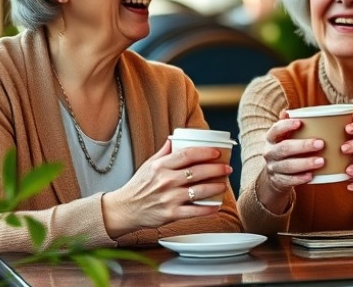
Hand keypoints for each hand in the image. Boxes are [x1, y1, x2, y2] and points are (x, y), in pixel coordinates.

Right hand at [102, 140, 231, 236]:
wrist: (124, 209)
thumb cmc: (139, 186)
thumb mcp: (149, 165)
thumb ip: (164, 152)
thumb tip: (175, 137)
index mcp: (161, 166)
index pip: (187, 154)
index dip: (205, 152)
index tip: (218, 152)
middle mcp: (166, 181)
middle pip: (197, 172)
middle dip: (216, 169)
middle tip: (227, 168)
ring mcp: (169, 198)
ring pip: (199, 191)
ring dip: (215, 187)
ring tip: (224, 185)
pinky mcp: (171, 214)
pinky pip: (194, 211)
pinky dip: (208, 209)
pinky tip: (216, 206)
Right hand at [258, 111, 325, 197]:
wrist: (274, 174)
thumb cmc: (285, 148)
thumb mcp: (283, 136)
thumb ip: (287, 124)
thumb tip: (289, 111)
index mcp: (271, 138)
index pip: (275, 129)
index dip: (286, 125)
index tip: (300, 122)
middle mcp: (269, 152)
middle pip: (284, 148)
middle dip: (303, 146)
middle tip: (321, 143)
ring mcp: (273, 168)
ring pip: (288, 166)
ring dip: (305, 163)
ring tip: (321, 161)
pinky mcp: (278, 181)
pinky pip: (289, 180)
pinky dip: (300, 178)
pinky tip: (312, 176)